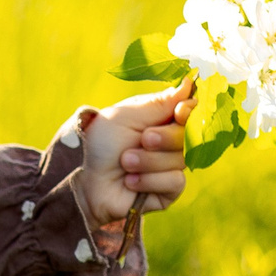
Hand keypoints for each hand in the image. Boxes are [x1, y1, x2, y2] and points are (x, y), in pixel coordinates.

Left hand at [80, 78, 194, 230]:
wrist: (85, 177)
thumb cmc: (102, 142)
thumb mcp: (127, 115)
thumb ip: (160, 102)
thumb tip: (189, 84)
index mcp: (161, 119)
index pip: (190, 112)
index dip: (188, 113)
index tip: (178, 112)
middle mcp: (170, 142)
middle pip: (190, 136)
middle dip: (164, 138)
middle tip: (143, 139)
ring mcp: (171, 167)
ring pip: (181, 160)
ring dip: (149, 161)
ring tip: (125, 162)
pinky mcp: (168, 191)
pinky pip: (175, 182)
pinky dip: (149, 180)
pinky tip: (130, 181)